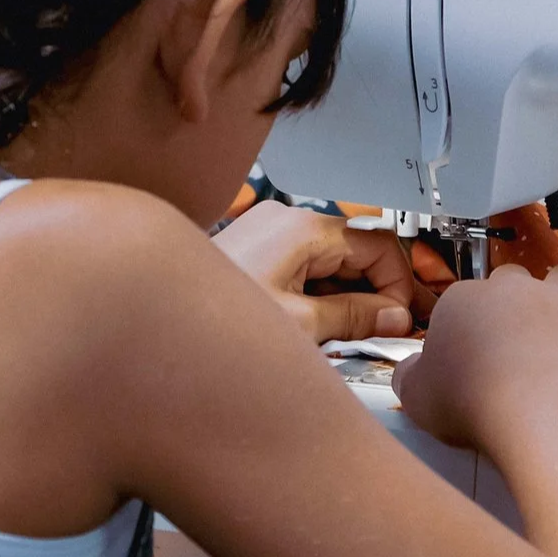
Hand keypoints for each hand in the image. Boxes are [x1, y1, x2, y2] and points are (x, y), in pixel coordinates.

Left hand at [214, 202, 418, 341]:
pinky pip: (305, 268)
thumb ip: (354, 318)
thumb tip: (392, 316)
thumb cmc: (212, 319)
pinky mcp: (256, 253)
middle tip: (386, 329)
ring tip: (350, 334)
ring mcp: (268, 235)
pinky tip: (320, 327)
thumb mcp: (300, 325)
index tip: (402, 317)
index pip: (378, 244)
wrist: (155, 323)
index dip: (398, 283)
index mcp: (300, 228)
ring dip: (349, 297)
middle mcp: (284, 222)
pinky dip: (322, 296)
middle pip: (356, 250)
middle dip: (376, 291)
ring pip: (332, 262)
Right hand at [392, 263, 557, 452]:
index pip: (463, 300)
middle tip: (513, 340)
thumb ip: (410, 375)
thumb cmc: (469, 401)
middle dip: (516, 301)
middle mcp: (516, 291)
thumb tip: (413, 371)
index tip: (468, 357)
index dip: (467, 326)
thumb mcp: (415, 395)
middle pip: (515, 280)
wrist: (532, 414)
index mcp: (466, 299)